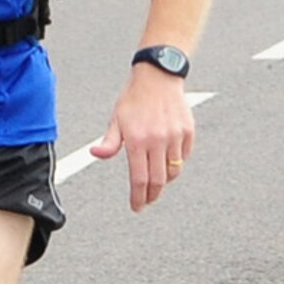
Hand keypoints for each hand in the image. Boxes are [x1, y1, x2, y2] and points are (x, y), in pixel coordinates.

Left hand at [90, 64, 195, 211]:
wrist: (158, 76)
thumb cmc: (134, 98)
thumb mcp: (116, 119)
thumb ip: (109, 142)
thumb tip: (95, 154)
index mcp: (138, 140)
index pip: (139, 179)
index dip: (138, 197)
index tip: (137, 207)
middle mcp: (158, 140)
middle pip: (158, 181)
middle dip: (152, 195)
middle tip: (146, 201)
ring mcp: (175, 136)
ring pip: (173, 171)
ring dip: (164, 181)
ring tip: (156, 182)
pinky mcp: (188, 131)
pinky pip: (184, 156)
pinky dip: (176, 163)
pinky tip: (167, 162)